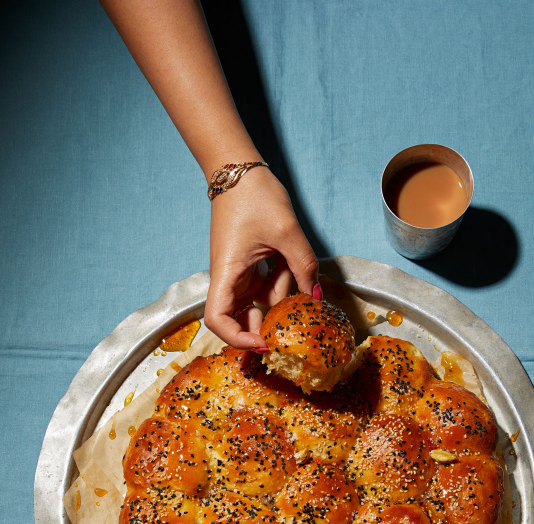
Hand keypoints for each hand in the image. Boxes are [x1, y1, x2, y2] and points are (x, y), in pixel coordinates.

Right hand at [204, 166, 318, 348]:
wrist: (241, 170)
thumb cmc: (254, 196)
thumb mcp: (286, 231)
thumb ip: (304, 266)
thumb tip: (315, 298)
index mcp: (226, 273)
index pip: (218, 320)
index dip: (237, 338)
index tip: (263, 342)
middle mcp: (229, 279)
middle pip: (243, 316)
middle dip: (270, 318)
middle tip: (296, 314)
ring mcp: (239, 274)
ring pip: (261, 301)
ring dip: (282, 294)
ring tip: (295, 269)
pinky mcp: (250, 267)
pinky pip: (267, 286)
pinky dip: (282, 282)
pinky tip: (293, 267)